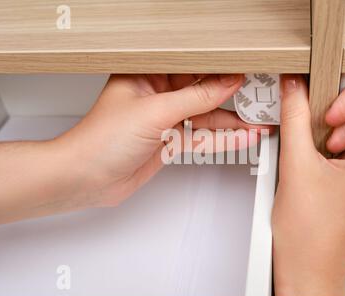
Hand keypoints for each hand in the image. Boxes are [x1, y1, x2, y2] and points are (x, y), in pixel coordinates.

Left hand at [0, 74, 270, 225]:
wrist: (86, 179)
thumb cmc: (100, 139)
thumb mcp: (153, 111)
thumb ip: (195, 98)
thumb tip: (225, 84)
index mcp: (148, 75)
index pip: (191, 67)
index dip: (219, 69)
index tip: (246, 72)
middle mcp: (157, 96)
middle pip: (202, 93)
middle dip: (231, 98)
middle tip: (258, 99)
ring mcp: (165, 121)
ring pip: (205, 118)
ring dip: (231, 122)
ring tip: (258, 122)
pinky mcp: (169, 143)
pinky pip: (200, 138)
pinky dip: (220, 139)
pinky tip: (240, 137)